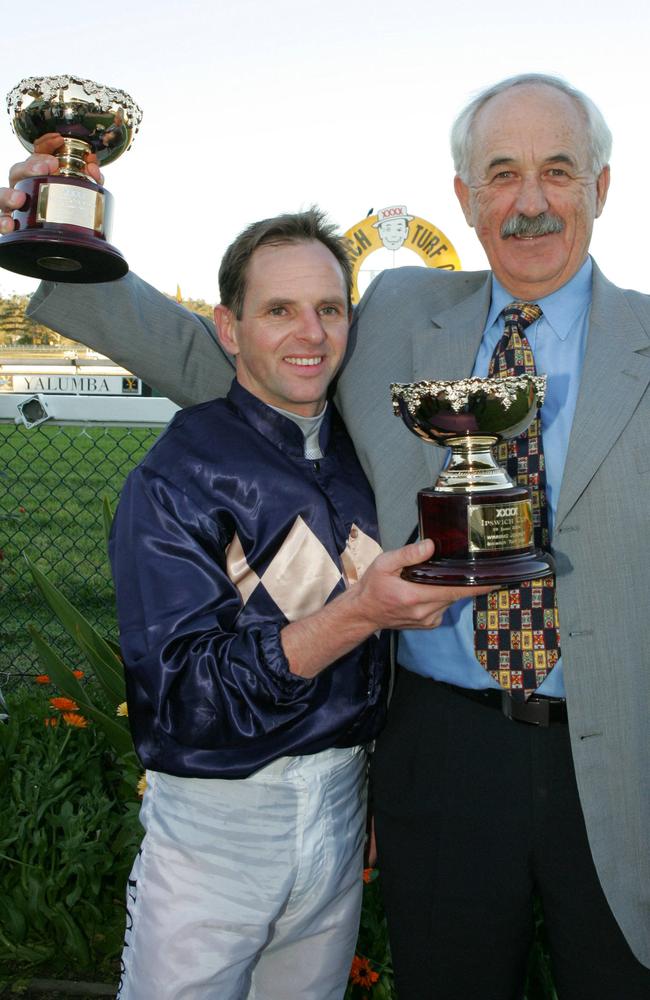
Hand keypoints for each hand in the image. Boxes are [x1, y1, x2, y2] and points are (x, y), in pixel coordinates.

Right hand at [0, 139, 102, 234]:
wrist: (54, 237)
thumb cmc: (62, 210)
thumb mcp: (79, 192)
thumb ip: (88, 179)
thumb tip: (93, 168)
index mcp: (36, 176)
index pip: (36, 155)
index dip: (46, 145)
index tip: (59, 140)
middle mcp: (22, 187)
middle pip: (18, 171)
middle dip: (30, 166)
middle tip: (47, 166)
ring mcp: (14, 205)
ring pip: (3, 194)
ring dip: (9, 195)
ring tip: (19, 199)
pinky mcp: (11, 223)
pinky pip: (2, 221)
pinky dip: (3, 223)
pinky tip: (9, 225)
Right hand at [352, 539, 492, 631]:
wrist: (362, 613)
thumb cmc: (372, 587)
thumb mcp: (384, 563)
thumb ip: (408, 554)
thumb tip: (431, 545)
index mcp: (416, 596)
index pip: (457, 590)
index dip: (479, 585)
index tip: (498, 578)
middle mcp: (426, 612)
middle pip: (457, 593)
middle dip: (463, 580)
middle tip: (469, 564)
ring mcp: (429, 621)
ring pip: (451, 600)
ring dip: (451, 588)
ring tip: (442, 574)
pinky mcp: (429, 624)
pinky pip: (444, 607)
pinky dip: (443, 597)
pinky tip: (430, 589)